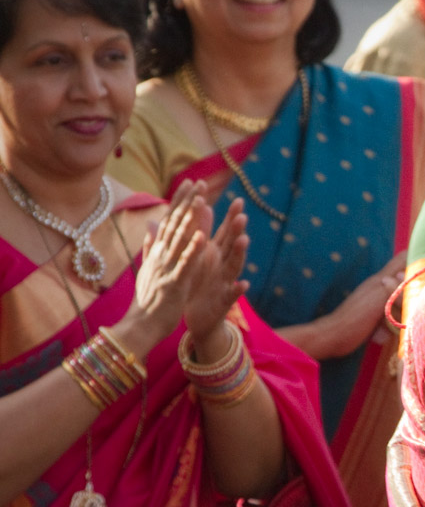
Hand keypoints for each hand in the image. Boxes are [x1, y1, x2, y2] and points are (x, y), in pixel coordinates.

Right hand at [126, 183, 209, 344]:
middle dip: (188, 202)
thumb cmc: (148, 297)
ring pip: (180, 239)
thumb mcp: (148, 267)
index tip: (190, 182)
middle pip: (175, 224)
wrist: (141, 324)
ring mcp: (167, 268)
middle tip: (200, 182)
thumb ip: (150, 244)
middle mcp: (161, 255)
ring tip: (201, 199)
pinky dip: (192, 249)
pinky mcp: (174, 283)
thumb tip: (150, 224)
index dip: (180, 201)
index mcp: (158, 251)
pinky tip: (201, 236)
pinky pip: (185, 264)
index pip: (170, 220)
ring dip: (190, 219)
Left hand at [183, 195, 249, 342]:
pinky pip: (232, 294)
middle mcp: (223, 266)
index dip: (232, 217)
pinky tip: (244, 283)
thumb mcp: (199, 258)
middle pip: (232, 246)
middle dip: (237, 231)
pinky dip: (238, 289)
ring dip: (239, 254)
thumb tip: (202, 210)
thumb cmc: (198, 285)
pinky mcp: (224, 300)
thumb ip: (201, 235)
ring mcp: (226, 282)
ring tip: (244, 240)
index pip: (225, 233)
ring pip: (234, 266)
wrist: (200, 317)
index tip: (238, 200)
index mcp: (215, 255)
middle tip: (242, 215)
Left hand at [318, 252, 406, 358]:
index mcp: (382, 280)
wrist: (333, 338)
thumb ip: (394, 287)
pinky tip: (381, 335)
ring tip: (389, 325)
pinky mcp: (377, 317)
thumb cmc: (354, 319)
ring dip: (401, 315)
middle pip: (407, 283)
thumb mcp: (377, 301)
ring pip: (402, 303)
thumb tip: (404, 274)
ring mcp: (379, 302)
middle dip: (413, 295)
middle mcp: (382, 287)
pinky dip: (392, 327)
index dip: (419, 257)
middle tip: (414, 305)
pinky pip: (393, 318)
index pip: (403, 259)